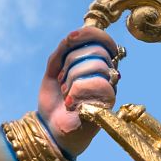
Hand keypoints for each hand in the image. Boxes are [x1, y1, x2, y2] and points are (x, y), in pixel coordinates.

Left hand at [37, 26, 119, 156]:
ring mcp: (110, 90)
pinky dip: (76, 90)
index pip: (105, 40)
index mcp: (97, 64)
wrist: (50, 126)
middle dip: (70, 61)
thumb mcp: (53, 68)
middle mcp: (108, 76)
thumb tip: (73, 34)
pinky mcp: (109, 105)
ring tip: (66, 92)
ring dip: (71, 77)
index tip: (70, 37)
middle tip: (61, 79)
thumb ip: (63, 50)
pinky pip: (99, 84)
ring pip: (97, 65)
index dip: (90, 33)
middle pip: (96, 50)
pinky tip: (70, 102)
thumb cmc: (55, 98)